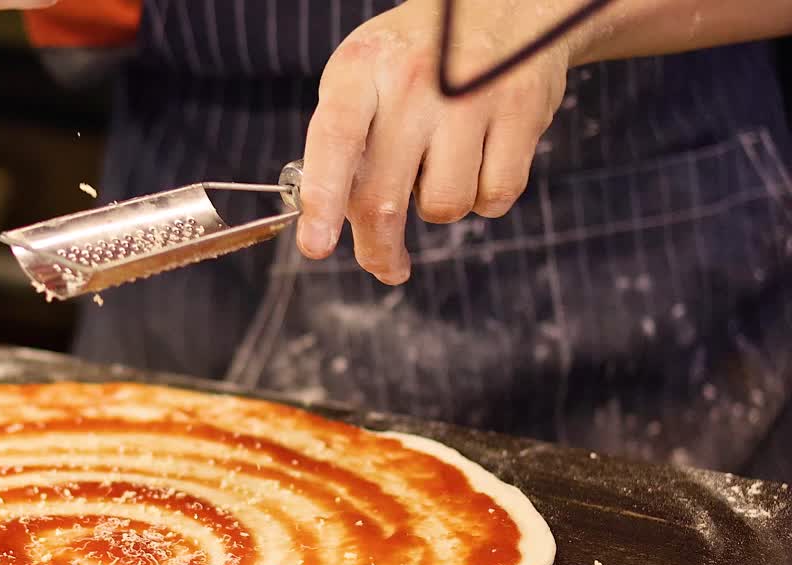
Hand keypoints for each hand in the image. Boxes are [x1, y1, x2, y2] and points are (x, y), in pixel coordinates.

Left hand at [296, 0, 571, 283]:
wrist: (504, 5)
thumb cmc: (414, 58)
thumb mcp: (363, 75)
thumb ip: (341, 139)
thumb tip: (326, 216)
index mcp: (361, 68)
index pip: (334, 141)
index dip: (323, 201)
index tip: (316, 247)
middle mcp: (413, 80)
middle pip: (384, 196)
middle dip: (379, 248)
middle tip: (384, 266)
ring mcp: (471, 97)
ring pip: (443, 207)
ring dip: (438, 208)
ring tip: (440, 168)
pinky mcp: (522, 112)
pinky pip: (494, 198)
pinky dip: (484, 198)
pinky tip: (479, 162)